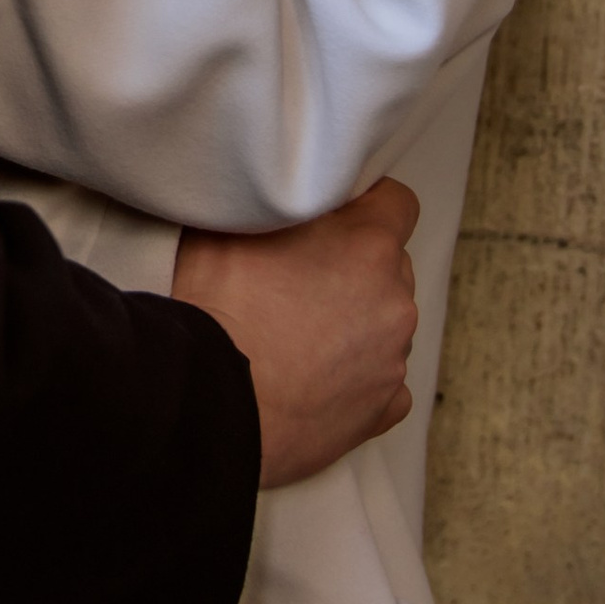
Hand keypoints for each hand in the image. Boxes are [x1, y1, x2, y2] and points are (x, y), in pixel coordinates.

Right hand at [171, 180, 419, 488]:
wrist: (206, 401)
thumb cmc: (213, 310)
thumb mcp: (229, 225)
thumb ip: (273, 206)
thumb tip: (271, 194)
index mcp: (368, 246)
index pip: (397, 202)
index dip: (366, 206)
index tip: (335, 219)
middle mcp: (393, 300)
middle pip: (390, 267)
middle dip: (354, 269)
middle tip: (299, 281)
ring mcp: (392, 359)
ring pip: (384, 325)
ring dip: (353, 324)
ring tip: (296, 338)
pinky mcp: (382, 408)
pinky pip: (384, 382)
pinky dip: (356, 379)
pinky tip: (312, 379)